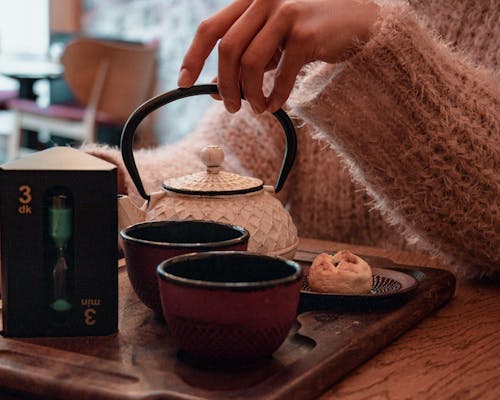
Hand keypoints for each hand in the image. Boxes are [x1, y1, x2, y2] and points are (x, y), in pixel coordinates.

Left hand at [178, 0, 378, 113]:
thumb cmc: (313, 31)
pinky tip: (277, 104)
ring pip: (249, 64)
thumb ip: (249, 56)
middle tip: (230, 106)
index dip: (193, 57)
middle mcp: (265, 0)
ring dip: (249, 94)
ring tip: (258, 108)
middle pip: (227, 50)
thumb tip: (218, 88)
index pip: (210, 28)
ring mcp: (285, 12)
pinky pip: (280, 74)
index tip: (184, 83)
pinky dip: (275, 95)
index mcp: (251, 0)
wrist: (360, 21)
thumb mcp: (274, 39)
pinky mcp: (305, 31)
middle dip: (224, 85)